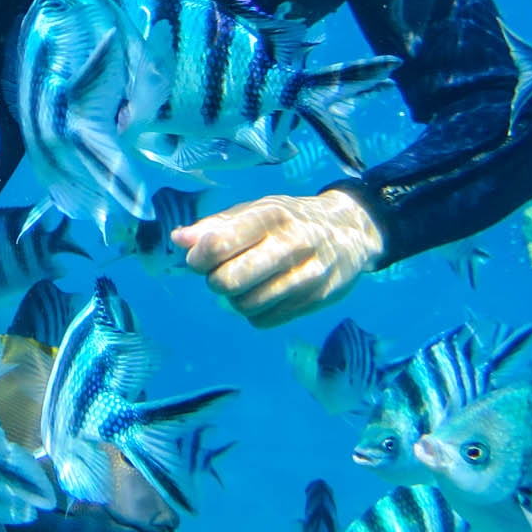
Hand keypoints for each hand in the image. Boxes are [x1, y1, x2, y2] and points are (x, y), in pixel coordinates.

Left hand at [173, 189, 384, 327]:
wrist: (351, 231)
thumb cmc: (289, 219)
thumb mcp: (254, 211)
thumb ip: (214, 226)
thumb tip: (179, 240)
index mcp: (269, 215)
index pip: (219, 243)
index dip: (198, 258)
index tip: (199, 258)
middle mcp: (291, 244)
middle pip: (228, 281)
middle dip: (215, 281)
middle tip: (222, 272)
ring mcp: (307, 275)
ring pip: (245, 305)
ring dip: (236, 299)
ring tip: (247, 283)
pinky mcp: (317, 300)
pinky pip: (264, 320)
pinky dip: (256, 312)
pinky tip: (266, 294)